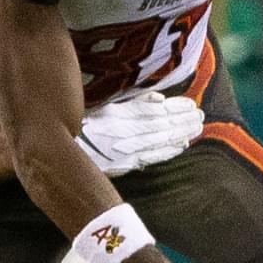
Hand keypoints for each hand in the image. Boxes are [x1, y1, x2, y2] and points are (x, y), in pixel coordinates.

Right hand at [78, 93, 203, 175]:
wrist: (62, 151)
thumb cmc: (83, 126)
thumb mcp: (104, 107)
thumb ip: (132, 102)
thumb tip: (158, 98)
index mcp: (117, 114)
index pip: (153, 110)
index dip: (174, 108)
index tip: (191, 105)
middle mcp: (123, 131)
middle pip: (159, 125)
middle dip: (182, 120)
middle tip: (200, 117)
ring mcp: (124, 149)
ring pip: (158, 140)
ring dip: (180, 134)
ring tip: (196, 128)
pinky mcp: (124, 164)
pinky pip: (150, 156)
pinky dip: (168, 151)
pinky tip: (181, 146)